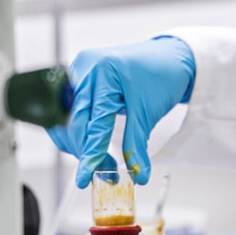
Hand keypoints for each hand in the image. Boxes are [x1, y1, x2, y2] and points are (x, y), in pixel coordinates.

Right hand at [47, 36, 195, 187]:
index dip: (90, 153)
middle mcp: (86, 68)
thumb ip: (137, 144)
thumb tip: (137, 174)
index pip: (93, 121)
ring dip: (79, 144)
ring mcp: (79, 72)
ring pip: (67, 120)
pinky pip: (70, 112)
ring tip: (100, 161)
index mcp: (104, 72)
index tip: (85, 177)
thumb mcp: (148, 112)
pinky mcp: (79, 79)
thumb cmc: (161, 76)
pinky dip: (79, 131)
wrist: (168, 57)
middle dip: (85, 151)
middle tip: (101, 173)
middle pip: (74, 122)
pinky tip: (91, 145)